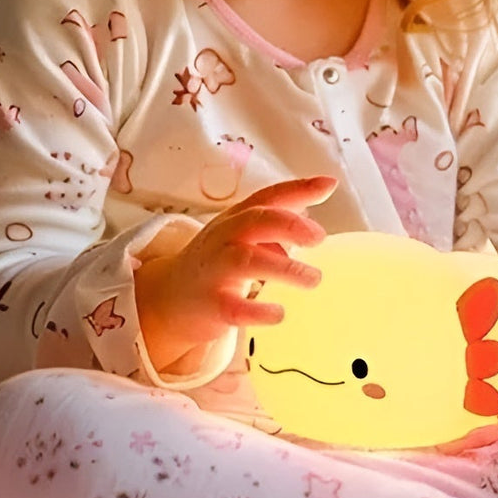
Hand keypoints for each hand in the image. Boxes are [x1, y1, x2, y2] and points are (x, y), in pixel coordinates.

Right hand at [135, 175, 335, 371]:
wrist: (169, 297)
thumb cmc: (218, 260)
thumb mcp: (244, 233)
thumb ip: (280, 217)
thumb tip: (319, 197)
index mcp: (237, 218)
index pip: (268, 197)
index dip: (298, 188)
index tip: (329, 185)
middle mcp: (225, 238)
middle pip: (255, 221)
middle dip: (289, 225)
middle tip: (319, 238)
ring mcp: (215, 270)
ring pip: (246, 261)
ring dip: (283, 268)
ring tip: (313, 279)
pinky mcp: (210, 305)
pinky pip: (233, 307)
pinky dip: (257, 310)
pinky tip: (279, 312)